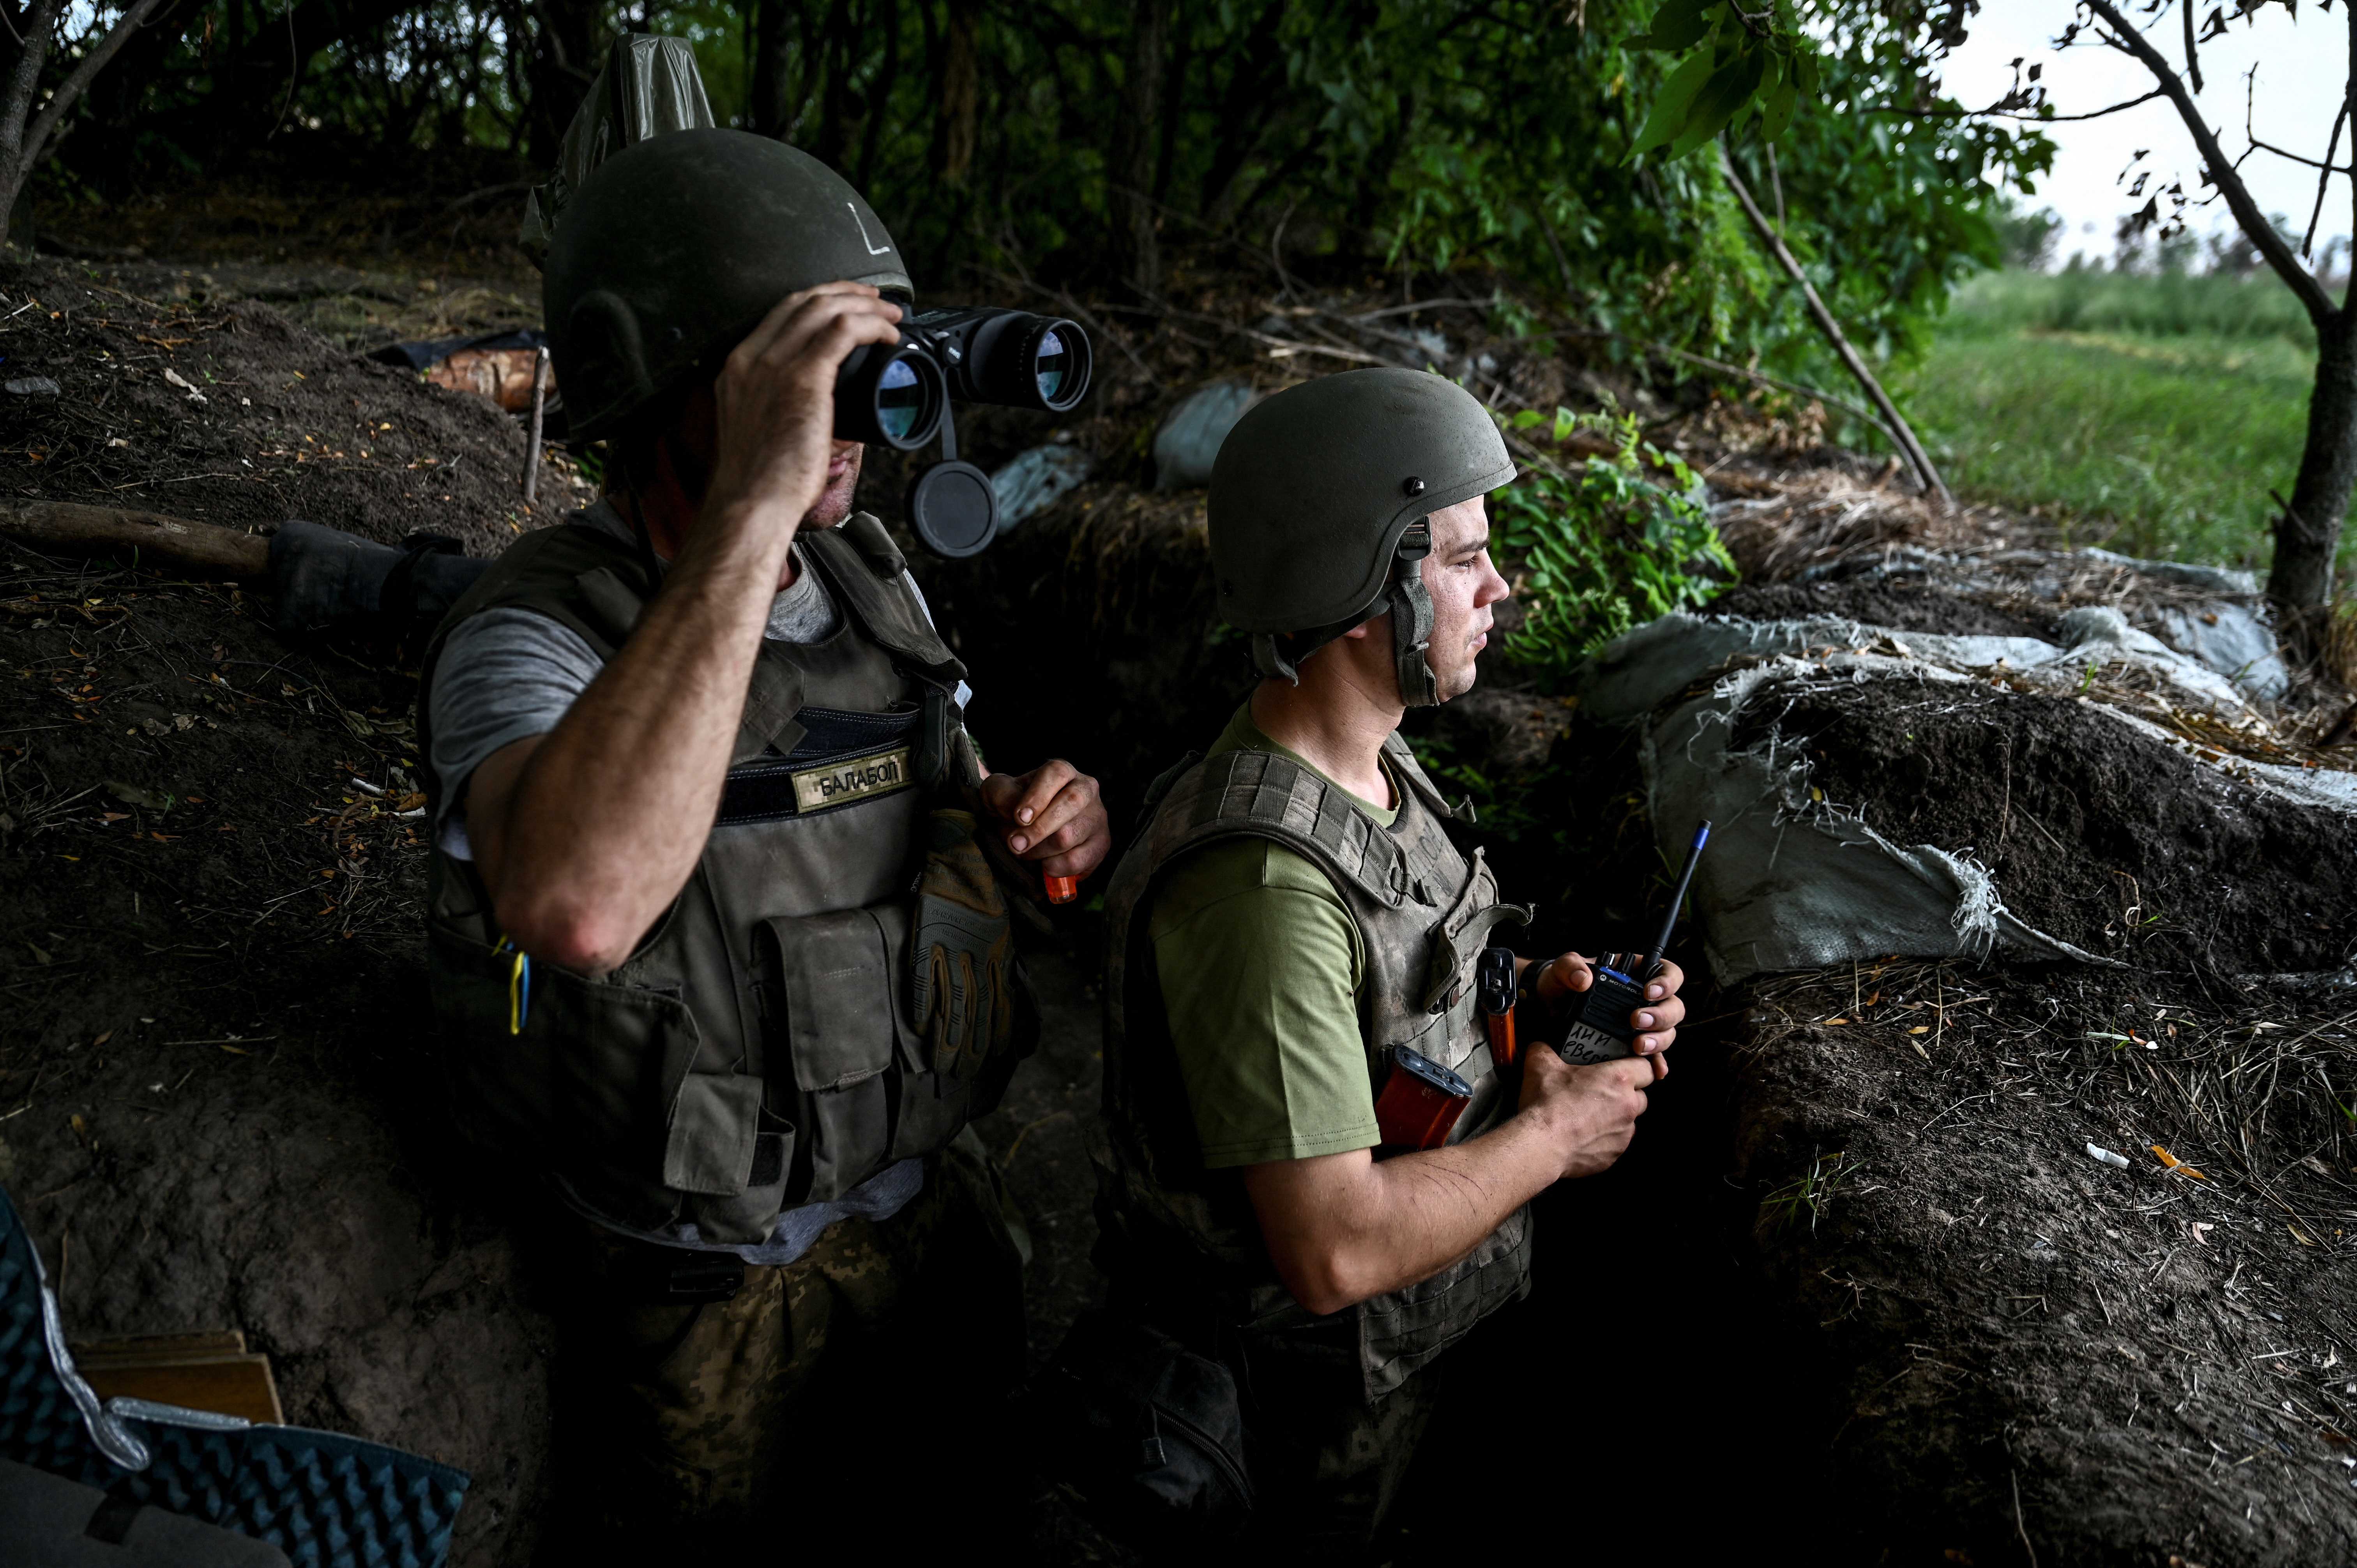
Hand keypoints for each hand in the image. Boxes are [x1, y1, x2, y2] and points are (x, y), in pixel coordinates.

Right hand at [703, 282, 903, 544]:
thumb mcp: (758, 429)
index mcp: (738, 368)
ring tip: (889, 312)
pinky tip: (888, 333)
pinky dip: (870, 326)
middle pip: (802, 301)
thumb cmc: (759, 481)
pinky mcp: (802, 379)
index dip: (817, 299)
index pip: (780, 313)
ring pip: (824, 309)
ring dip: (863, 305)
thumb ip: (778, 406)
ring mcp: (774, 365)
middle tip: (873, 298)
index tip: (844, 303)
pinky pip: (842, 332)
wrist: (750, 503)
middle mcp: (752, 359)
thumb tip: (819, 406)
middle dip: (843, 292)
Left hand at [977, 760, 1111, 880]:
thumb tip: (1021, 817)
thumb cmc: (1012, 807)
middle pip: (1070, 803)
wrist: (1026, 832)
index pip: (1056, 774)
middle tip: (1015, 845)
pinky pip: (1079, 860)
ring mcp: (1097, 816)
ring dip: (1040, 851)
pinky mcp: (1101, 843)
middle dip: (1038, 829)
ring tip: (1026, 853)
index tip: (1019, 819)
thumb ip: (1002, 795)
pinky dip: (1056, 867)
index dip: (1038, 796)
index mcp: (1060, 771)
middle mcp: (1085, 788)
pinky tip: (1045, 865)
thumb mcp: (997, 793)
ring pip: (1069, 836)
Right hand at [1516, 1044, 1653, 1180]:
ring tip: (1589, 1115)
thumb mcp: (1541, 1064)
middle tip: (1601, 1091)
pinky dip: (1604, 1138)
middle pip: (1641, 1096)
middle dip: (1626, 1093)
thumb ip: (1546, 1049)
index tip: (1625, 1067)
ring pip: (1629, 1121)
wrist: (1541, 1146)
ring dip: (1615, 1117)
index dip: (1637, 1066)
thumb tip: (1541, 1047)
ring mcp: (1624, 1133)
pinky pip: (1616, 1142)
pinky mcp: (1614, 1154)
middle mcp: (1628, 1107)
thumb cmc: (1547, 1107)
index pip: (1646, 1068)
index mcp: (1618, 1080)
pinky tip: (1583, 1134)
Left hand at [1526, 951, 1685, 1081]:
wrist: (1549, 1008)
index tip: (1648, 992)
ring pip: (1667, 1032)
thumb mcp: (1562, 968)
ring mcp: (1641, 1024)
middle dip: (1661, 1016)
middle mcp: (1644, 1000)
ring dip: (1658, 1040)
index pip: (1668, 973)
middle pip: (1673, 1007)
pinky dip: (1656, 1062)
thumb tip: (1583, 979)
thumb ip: (1570, 966)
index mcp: (1636, 974)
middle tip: (1636, 1021)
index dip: (1667, 982)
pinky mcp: (1633, 1044)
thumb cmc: (1562, 983)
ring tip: (1638, 1046)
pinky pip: (1654, 1055)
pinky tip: (1655, 1069)